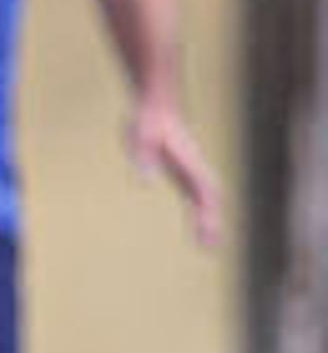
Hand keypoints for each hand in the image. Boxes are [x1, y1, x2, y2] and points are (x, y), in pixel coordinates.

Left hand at [125, 98, 223, 249]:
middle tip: (209, 246)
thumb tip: (144, 184)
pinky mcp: (186, 169)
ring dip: (211, 217)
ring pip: (209, 196)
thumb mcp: (140, 139)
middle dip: (212, 220)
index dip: (205, 212)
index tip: (204, 231)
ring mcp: (193, 169)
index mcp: (188, 164)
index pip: (202, 193)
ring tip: (208, 243)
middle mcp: (195, 168)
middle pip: (210, 198)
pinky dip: (203, 209)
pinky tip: (200, 222)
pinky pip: (199, 193)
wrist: (155, 106)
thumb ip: (143, 161)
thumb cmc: (146, 122)